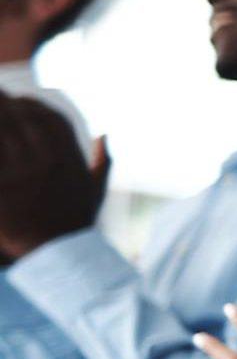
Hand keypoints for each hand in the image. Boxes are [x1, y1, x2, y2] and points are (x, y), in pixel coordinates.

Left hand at [0, 95, 106, 258]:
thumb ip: (103, 161)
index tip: (20, 102)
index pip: (51, 118)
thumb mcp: (96, 192)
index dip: (33, 105)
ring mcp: (22, 174)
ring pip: (1, 131)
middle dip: (5, 103)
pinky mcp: (1, 188)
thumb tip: (104, 134)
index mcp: (70, 159)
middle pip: (21, 118)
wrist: (57, 256)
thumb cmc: (76, 225)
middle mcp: (48, 162)